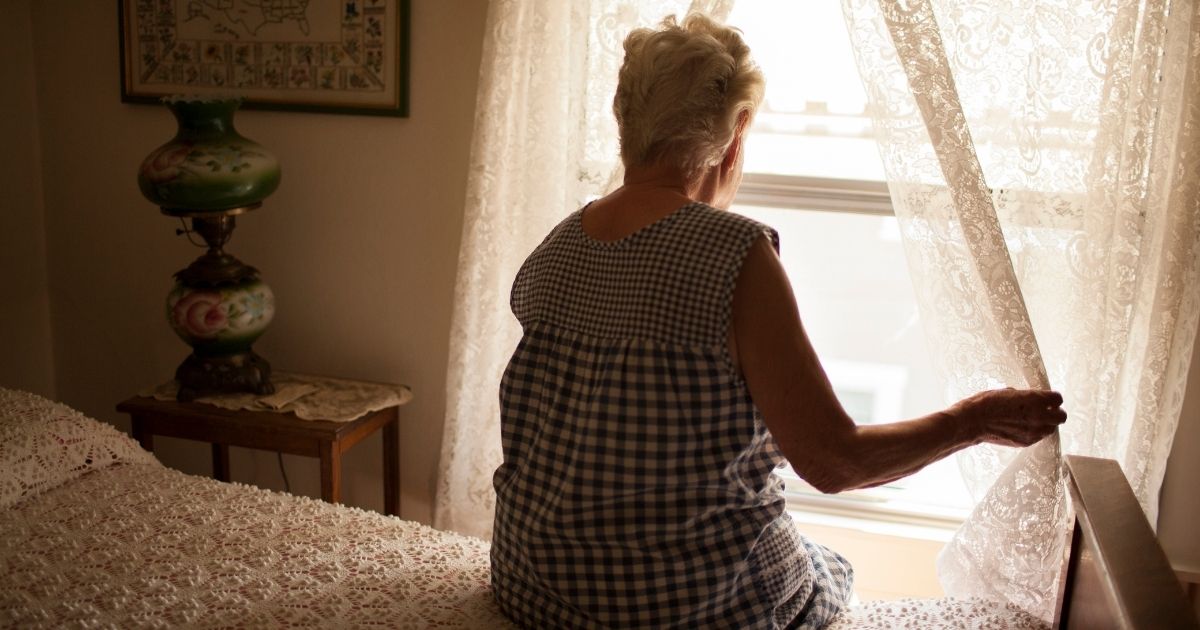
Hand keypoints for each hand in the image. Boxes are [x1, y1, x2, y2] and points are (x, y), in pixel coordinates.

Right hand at [949, 388, 1066, 447]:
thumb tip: (1030, 399)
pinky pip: (1039, 437)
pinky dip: (1035, 432)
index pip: (1058, 399)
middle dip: (1055, 412)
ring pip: (1051, 428)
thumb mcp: (1008, 392)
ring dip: (1046, 423)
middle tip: (1046, 410)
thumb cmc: (987, 402)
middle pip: (1061, 417)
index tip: (1046, 398)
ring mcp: (1033, 432)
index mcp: (1034, 400)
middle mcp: (1038, 416)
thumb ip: (1025, 396)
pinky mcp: (1027, 442)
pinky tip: (1023, 427)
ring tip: (1033, 420)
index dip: (1052, 398)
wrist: (973, 422)